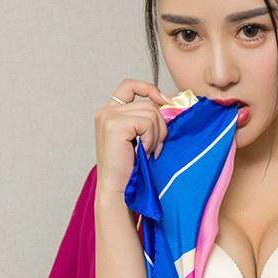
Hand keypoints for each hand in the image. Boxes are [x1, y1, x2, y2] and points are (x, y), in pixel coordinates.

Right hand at [94, 78, 169, 196]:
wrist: (119, 190)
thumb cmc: (131, 170)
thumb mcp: (139, 138)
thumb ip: (146, 119)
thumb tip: (171, 102)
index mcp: (109, 113)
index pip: (130, 86)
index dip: (149, 89)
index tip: (164, 101)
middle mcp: (106, 112)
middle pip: (148, 103)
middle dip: (160, 126)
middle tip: (157, 147)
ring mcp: (108, 117)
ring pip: (151, 112)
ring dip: (157, 135)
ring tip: (149, 151)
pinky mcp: (115, 125)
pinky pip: (147, 123)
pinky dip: (151, 139)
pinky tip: (144, 152)